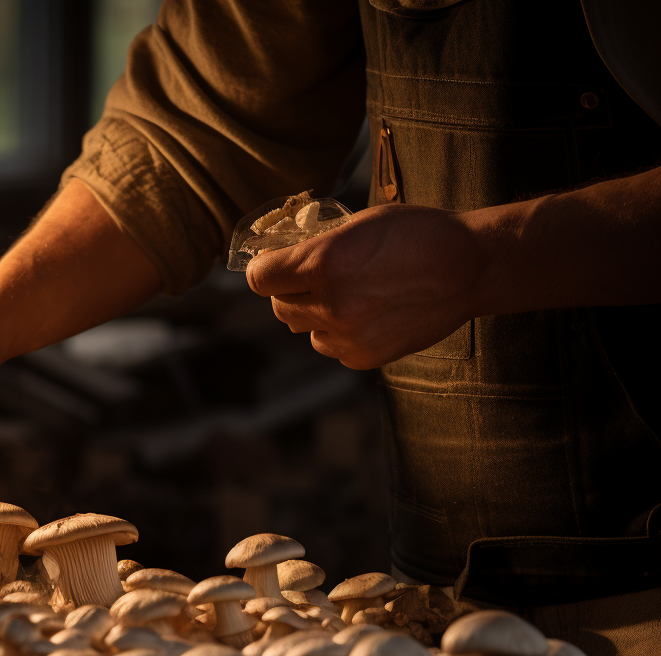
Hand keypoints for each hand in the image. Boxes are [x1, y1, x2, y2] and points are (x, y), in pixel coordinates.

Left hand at [246, 203, 492, 369]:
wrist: (471, 268)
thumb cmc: (416, 234)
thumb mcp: (359, 224)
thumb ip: (316, 246)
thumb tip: (280, 258)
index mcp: (324, 264)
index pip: (259, 278)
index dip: (265, 268)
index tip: (274, 264)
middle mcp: (331, 304)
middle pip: (278, 306)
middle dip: (289, 290)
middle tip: (311, 278)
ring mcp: (348, 336)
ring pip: (303, 329)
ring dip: (314, 313)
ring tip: (346, 295)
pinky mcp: (365, 356)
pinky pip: (330, 346)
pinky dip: (338, 333)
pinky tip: (365, 314)